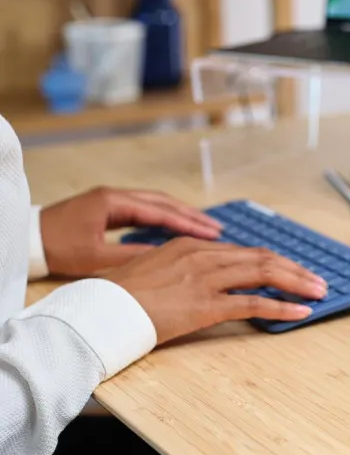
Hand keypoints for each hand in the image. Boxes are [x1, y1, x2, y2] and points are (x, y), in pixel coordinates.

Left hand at [40, 187, 222, 276]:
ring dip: (181, 215)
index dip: (188, 222)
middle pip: (163, 202)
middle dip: (191, 215)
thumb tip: (165, 258)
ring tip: (204, 228)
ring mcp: (112, 200)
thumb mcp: (96, 258)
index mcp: (113, 203)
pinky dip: (165, 218)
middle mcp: (116, 195)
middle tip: (217, 229)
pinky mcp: (108, 208)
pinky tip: (177, 228)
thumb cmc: (57, 248)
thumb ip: (131, 255)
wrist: (27, 239)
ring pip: (156, 204)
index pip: (160, 211)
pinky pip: (145, 210)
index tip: (212, 232)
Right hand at [105, 237, 327, 343]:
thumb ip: (186, 266)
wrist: (100, 310)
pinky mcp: (206, 305)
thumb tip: (210, 275)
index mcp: (192, 245)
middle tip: (318, 279)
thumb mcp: (156, 268)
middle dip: (295, 269)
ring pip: (265, 274)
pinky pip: (253, 304)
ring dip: (297, 283)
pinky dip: (281, 307)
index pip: (246, 251)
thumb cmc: (122, 295)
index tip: (293, 269)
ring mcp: (206, 279)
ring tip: (319, 292)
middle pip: (263, 258)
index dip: (275, 261)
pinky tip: (300, 311)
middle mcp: (203, 256)